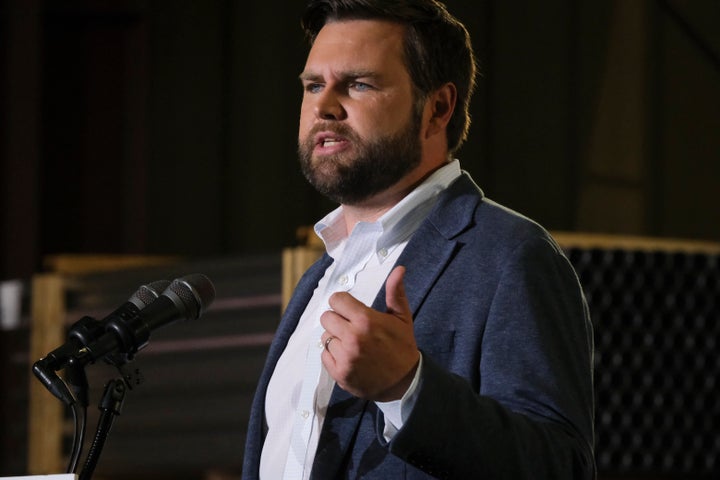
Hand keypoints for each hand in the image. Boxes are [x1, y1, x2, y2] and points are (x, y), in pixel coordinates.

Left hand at [320, 266, 419, 401]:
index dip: (343, 303)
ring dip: (336, 339)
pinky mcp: (339, 373)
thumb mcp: (402, 318)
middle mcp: (353, 338)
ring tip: (352, 344)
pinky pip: (324, 355)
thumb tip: (399, 269)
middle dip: (337, 320)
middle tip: (351, 328)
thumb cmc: (402, 347)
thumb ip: (395, 292)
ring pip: (325, 337)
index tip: (350, 310)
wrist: (405, 382)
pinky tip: (349, 357)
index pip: (336, 300)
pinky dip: (333, 355)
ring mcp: (345, 357)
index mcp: (366, 321)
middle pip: (326, 317)